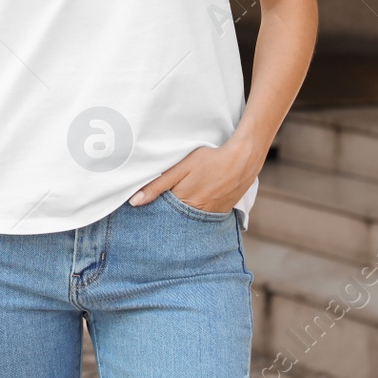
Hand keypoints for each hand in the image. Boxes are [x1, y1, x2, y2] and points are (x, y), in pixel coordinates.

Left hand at [129, 141, 261, 213]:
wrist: (243, 159)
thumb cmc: (209, 159)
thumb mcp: (180, 168)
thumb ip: (157, 185)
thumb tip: (134, 202)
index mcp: (183, 204)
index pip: (162, 215)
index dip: (154, 211)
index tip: (146, 210)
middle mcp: (197, 214)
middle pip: (176, 219)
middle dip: (168, 215)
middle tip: (162, 206)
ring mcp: (211, 215)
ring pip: (191, 219)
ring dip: (184, 214)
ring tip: (183, 199)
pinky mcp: (222, 212)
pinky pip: (205, 217)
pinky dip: (198, 212)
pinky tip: (197, 199)